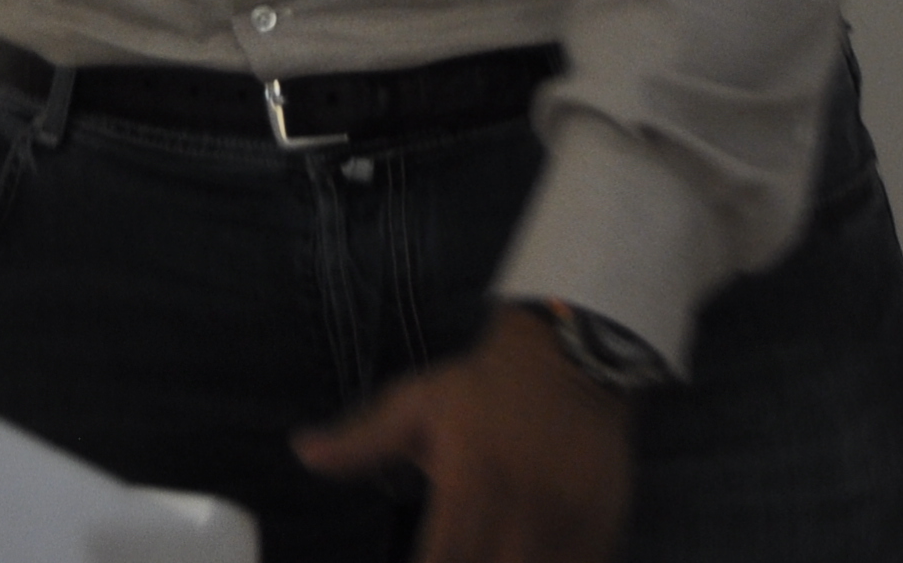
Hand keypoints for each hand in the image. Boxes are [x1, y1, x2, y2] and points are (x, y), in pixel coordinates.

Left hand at [294, 306, 635, 562]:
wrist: (571, 359)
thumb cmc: (481, 388)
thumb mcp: (416, 404)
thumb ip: (362, 440)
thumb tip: (301, 450)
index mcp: (469, 482)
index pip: (441, 561)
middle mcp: (520, 509)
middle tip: (453, 558)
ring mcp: (566, 524)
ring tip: (484, 558)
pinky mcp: (601, 531)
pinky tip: (522, 559)